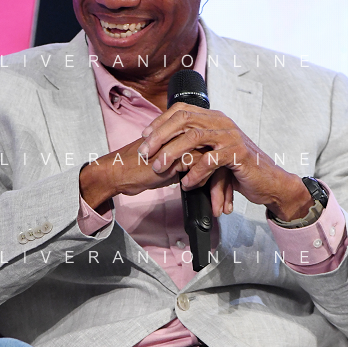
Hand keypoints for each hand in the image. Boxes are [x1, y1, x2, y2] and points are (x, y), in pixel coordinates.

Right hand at [79, 136, 236, 219]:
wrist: (121, 172)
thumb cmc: (140, 170)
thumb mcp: (169, 168)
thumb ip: (186, 166)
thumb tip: (203, 178)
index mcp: (186, 137)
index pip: (214, 155)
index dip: (222, 178)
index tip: (225, 199)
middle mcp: (188, 136)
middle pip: (219, 159)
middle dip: (225, 187)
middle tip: (227, 208)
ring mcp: (186, 143)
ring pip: (215, 164)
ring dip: (220, 190)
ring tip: (221, 210)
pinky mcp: (181, 154)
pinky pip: (205, 170)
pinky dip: (209, 189)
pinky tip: (210, 204)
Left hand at [138, 105, 312, 221]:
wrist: (267, 181)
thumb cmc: (237, 169)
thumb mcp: (213, 153)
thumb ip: (195, 145)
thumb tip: (165, 145)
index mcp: (213, 118)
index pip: (181, 110)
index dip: (160, 122)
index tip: (144, 137)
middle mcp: (221, 122)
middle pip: (184, 119)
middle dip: (160, 136)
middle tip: (144, 153)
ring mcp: (231, 136)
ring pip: (194, 137)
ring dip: (173, 153)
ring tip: (159, 168)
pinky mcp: (238, 154)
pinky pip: (211, 160)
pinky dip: (195, 173)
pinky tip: (186, 184)